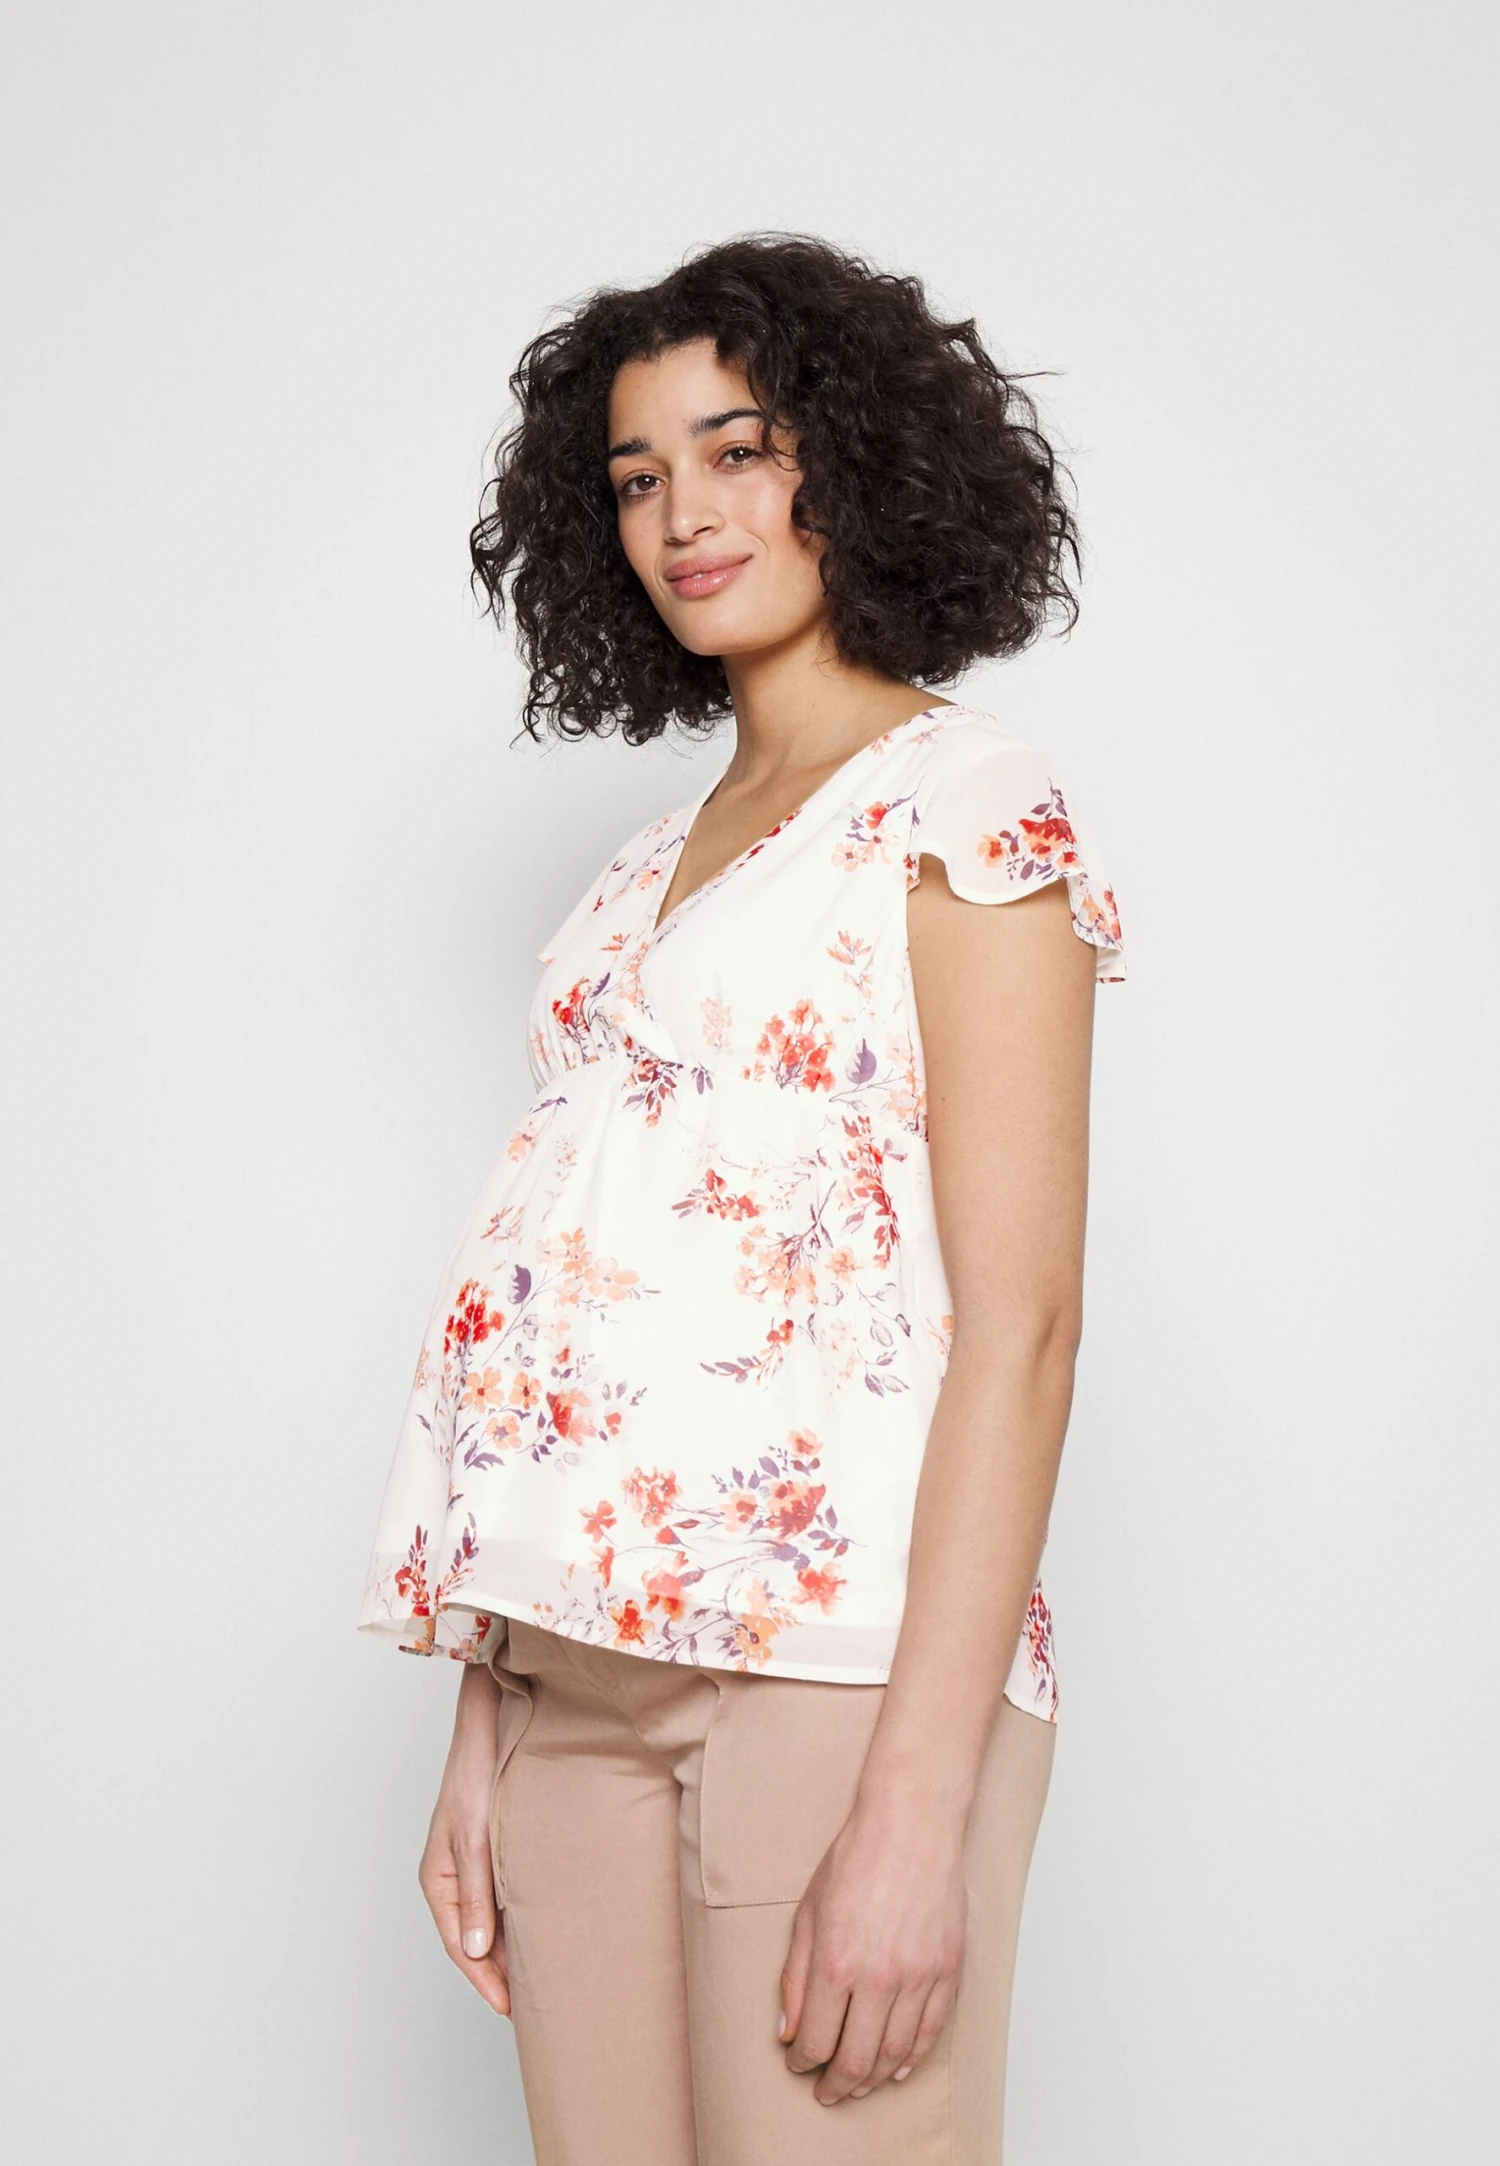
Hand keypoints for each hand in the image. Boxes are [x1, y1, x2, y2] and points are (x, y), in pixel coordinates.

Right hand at [417, 1663, 511, 2017]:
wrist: (489, 1727)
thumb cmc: (476, 1776)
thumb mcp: (475, 1839)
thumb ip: (477, 1895)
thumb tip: (478, 1952)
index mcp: (438, 1879)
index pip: (460, 1946)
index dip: (484, 1981)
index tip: (509, 2009)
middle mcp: (452, 1877)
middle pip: (474, 1940)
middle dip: (497, 1973)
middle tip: (530, 2005)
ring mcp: (471, 1865)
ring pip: (489, 1921)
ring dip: (509, 1948)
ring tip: (539, 1977)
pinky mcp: (491, 1851)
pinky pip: (501, 1898)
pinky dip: (516, 1920)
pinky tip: (539, 1929)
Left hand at [779, 1787, 967, 2104]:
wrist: (911, 1823)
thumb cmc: (856, 1858)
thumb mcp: (808, 1913)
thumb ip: (795, 1977)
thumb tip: (788, 2031)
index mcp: (837, 1962)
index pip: (817, 2040)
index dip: (803, 2062)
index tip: (798, 2064)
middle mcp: (880, 1977)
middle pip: (857, 2059)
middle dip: (837, 2085)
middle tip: (826, 2092)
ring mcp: (920, 1976)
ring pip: (897, 2053)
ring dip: (873, 2078)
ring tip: (858, 2085)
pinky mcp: (948, 1969)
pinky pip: (932, 2031)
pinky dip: (913, 2058)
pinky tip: (897, 2066)